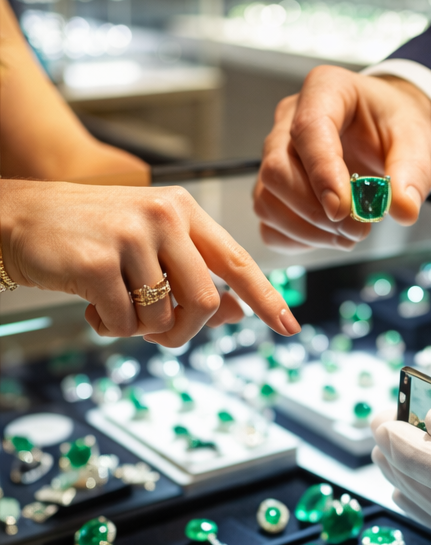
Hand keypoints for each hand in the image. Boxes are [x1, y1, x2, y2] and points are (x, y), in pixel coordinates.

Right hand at [0, 180, 299, 345]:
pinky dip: (111, 327)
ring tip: (115, 306)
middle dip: (185, 331)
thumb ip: (194, 276)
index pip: (238, 262)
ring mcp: (131, 236)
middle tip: (160, 334)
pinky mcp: (98, 262)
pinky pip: (126, 323)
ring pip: (164, 317)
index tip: (289, 327)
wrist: (16, 217)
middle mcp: (164, 216)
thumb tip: (238, 312)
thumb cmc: (91, 235)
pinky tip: (91, 304)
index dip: (266, 299)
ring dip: (142, 329)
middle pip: (206, 301)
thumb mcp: (150, 245)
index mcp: (184, 210)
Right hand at [253, 67, 430, 253]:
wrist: (386, 130)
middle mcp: (289, 120)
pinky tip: (330, 237)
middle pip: (277, 171)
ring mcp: (277, 154)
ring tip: (349, 235)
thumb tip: (404, 209)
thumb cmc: (394, 125)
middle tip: (358, 229)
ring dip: (308, 230)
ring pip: (267, 200)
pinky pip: (269, 222)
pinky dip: (297, 239)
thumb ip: (412, 173)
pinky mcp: (275, 187)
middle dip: (316, 212)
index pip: (307, 131)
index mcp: (325, 91)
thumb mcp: (415, 140)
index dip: (322, 174)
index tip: (343, 209)